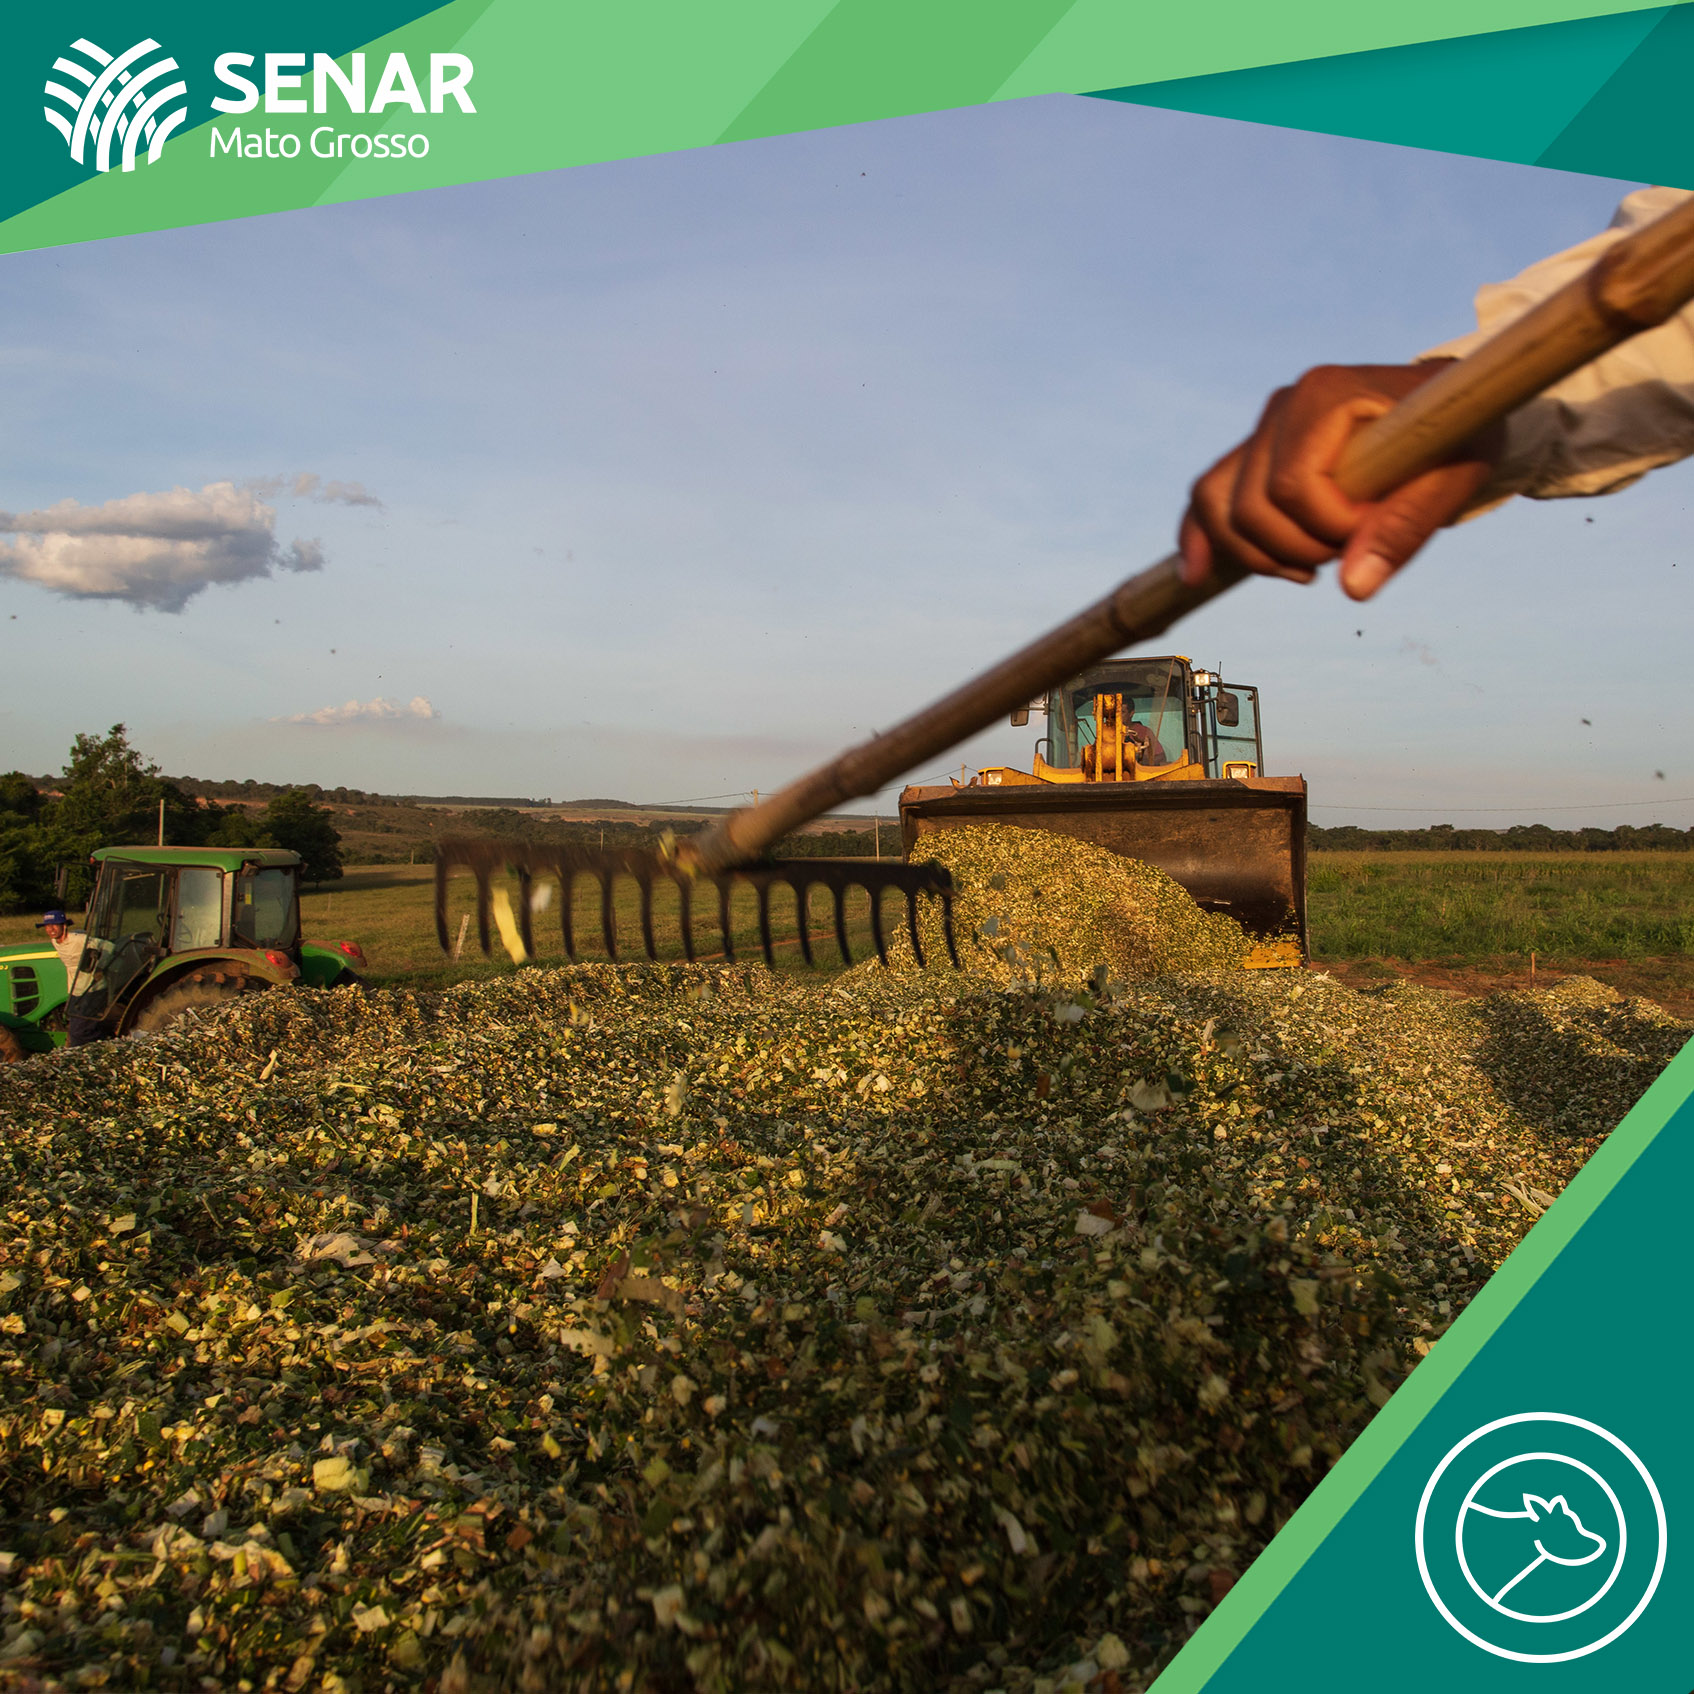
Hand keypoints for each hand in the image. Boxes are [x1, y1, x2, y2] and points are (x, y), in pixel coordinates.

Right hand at [1178, 362, 1500, 600]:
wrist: (1446, 417)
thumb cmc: (1456, 440)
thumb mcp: (1452, 479)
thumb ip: (1405, 527)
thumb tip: (1352, 587)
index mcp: (1326, 396)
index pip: (1291, 487)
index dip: (1327, 529)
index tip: (1373, 528)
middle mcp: (1283, 406)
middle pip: (1249, 505)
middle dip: (1295, 548)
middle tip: (1349, 550)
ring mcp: (1262, 431)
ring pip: (1218, 506)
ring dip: (1257, 554)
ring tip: (1309, 570)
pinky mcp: (1253, 456)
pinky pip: (1206, 498)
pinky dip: (1200, 537)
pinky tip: (1198, 574)